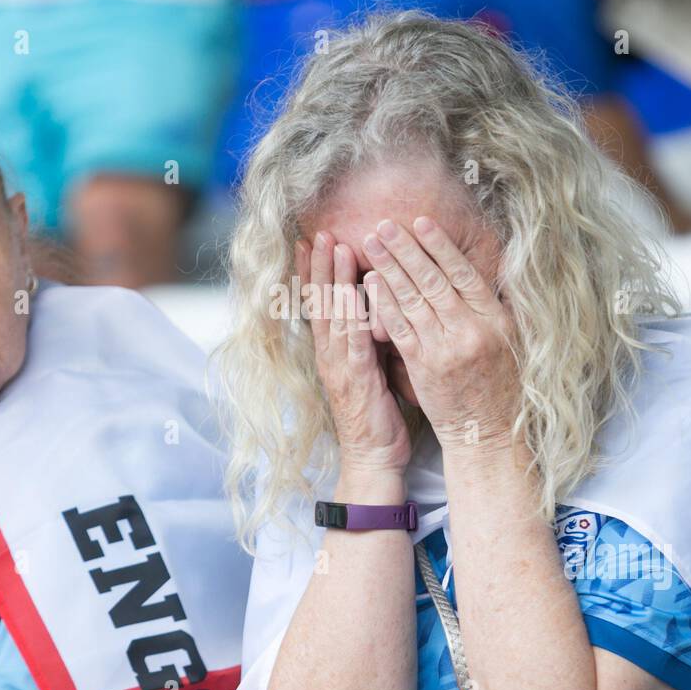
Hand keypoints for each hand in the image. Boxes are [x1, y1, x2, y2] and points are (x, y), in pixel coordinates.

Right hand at [300, 231, 410, 480]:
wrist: (374, 457)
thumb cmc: (378, 414)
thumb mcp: (373, 369)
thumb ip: (370, 340)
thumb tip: (379, 309)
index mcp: (333, 352)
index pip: (320, 304)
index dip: (314, 273)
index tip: (311, 241)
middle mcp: (330, 355)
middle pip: (320, 302)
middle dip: (318, 266)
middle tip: (319, 232)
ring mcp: (340, 366)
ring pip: (333, 314)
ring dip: (332, 279)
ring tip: (334, 247)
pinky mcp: (356, 378)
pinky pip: (353, 339)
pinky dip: (353, 313)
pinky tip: (354, 292)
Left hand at [361, 217, 518, 455]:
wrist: (489, 432)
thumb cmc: (499, 386)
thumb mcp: (509, 342)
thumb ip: (492, 308)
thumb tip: (482, 272)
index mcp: (496, 319)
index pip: (464, 273)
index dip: (441, 246)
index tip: (422, 221)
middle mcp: (472, 329)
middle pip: (434, 280)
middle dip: (407, 249)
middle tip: (384, 224)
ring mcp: (446, 347)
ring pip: (413, 299)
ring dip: (389, 268)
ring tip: (371, 243)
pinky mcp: (425, 366)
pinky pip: (400, 328)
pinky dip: (384, 303)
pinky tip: (370, 283)